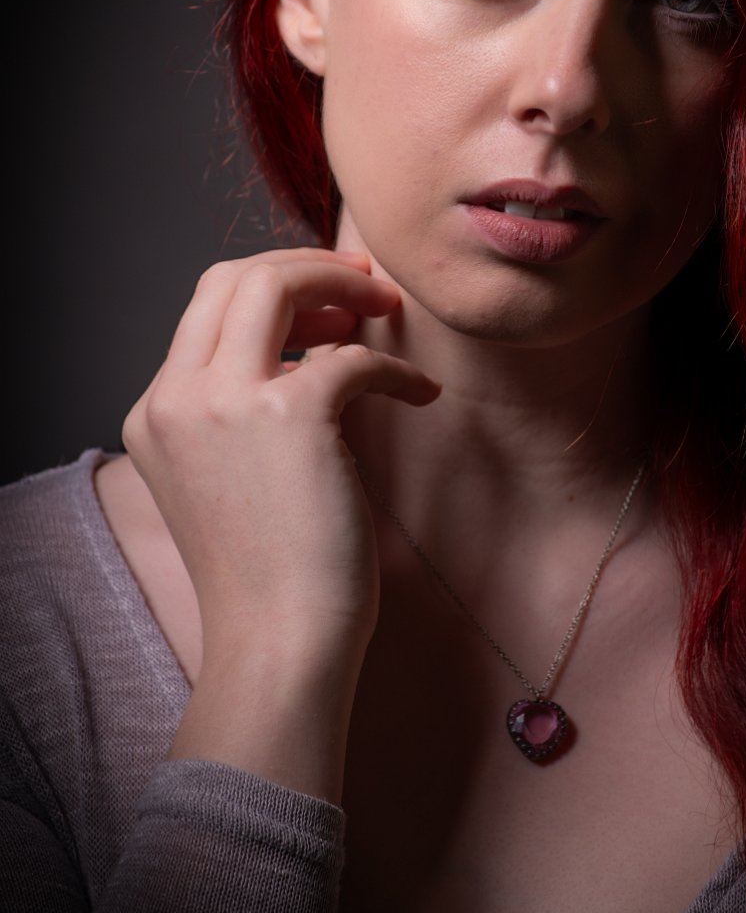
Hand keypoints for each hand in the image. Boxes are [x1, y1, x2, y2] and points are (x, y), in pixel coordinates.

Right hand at [122, 248, 439, 656]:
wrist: (280, 644)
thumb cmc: (272, 576)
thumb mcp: (230, 477)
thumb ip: (244, 412)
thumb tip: (313, 350)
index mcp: (156, 413)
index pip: (205, 310)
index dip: (271, 290)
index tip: (326, 307)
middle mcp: (176, 397)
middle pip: (233, 278)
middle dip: (304, 267)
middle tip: (362, 284)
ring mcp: (224, 401)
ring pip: (274, 284)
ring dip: (342, 283)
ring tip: (386, 309)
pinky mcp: (289, 414)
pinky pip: (354, 356)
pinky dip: (397, 368)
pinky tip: (421, 393)